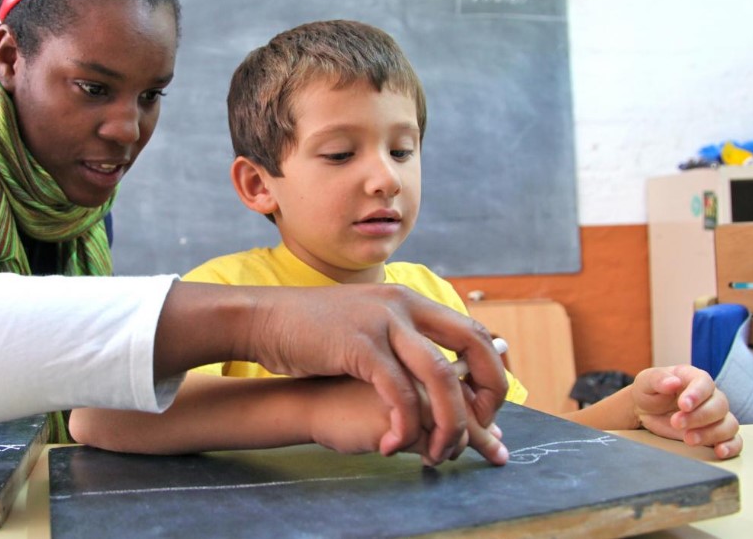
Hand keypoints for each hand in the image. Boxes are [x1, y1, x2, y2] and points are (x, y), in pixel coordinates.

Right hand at [247, 282, 508, 464]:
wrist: (262, 319)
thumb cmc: (310, 331)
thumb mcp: (365, 324)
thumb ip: (397, 338)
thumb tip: (428, 369)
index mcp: (408, 300)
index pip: (472, 330)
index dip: (491, 370)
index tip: (484, 408)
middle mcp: (403, 304)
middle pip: (473, 343)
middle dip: (489, 391)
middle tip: (484, 429)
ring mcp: (382, 322)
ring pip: (439, 376)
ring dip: (448, 423)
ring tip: (439, 452)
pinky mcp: (359, 345)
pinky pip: (398, 393)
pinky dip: (402, 425)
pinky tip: (391, 446)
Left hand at [632, 365, 742, 458]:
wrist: (644, 412)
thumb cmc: (648, 393)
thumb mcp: (645, 382)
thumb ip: (658, 379)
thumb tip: (673, 382)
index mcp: (693, 378)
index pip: (705, 383)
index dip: (697, 394)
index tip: (683, 405)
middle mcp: (710, 396)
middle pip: (719, 406)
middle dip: (699, 417)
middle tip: (676, 423)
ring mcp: (715, 417)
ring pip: (728, 424)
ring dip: (711, 434)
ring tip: (688, 439)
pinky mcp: (717, 435)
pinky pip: (734, 440)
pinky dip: (731, 447)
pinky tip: (719, 451)